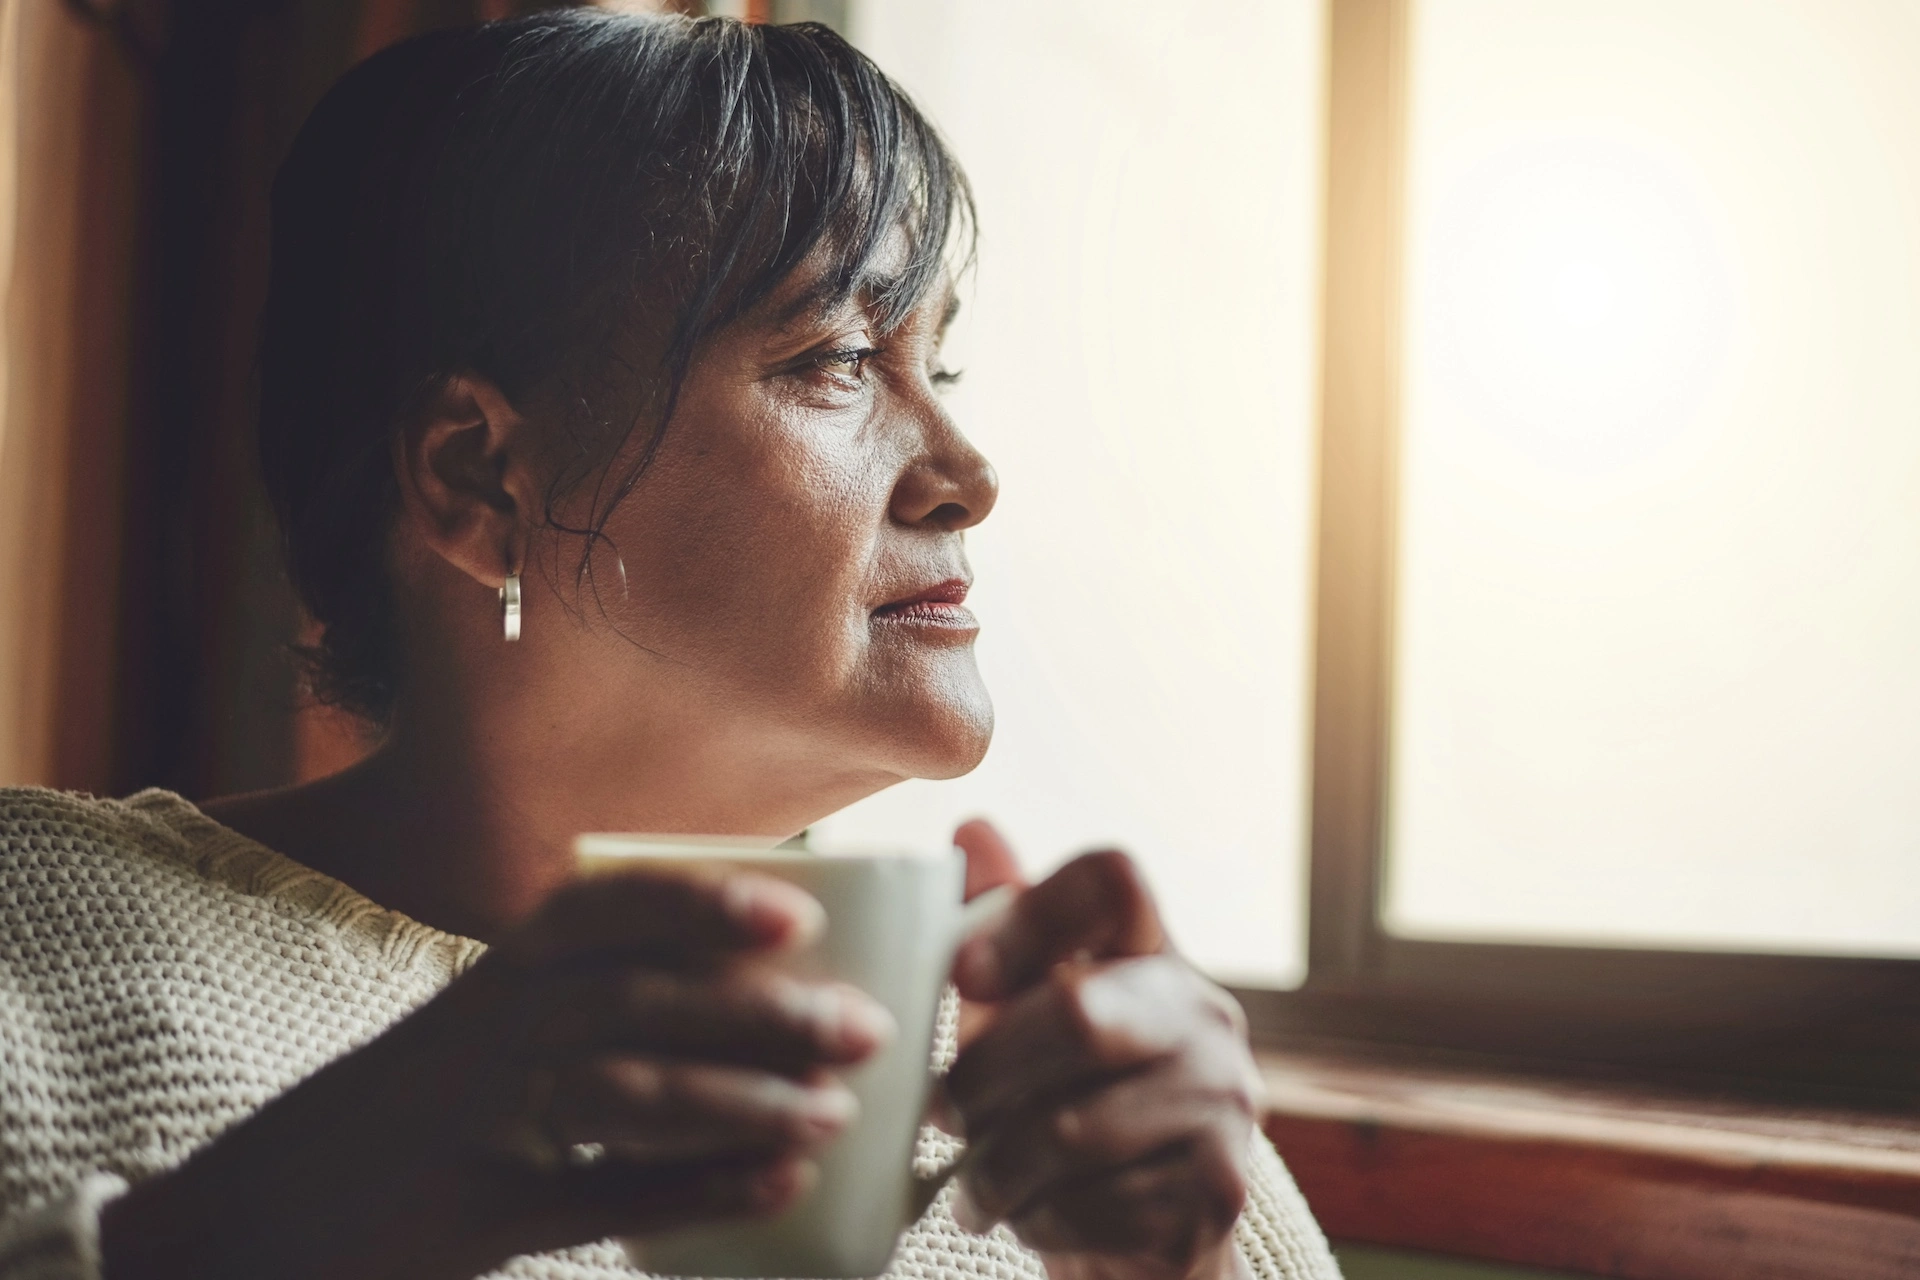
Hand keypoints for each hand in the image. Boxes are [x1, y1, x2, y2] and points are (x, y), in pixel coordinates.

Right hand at [101, 866, 892, 1279]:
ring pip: (623, 1095)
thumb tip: (735, 990)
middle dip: (759, 1009)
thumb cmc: (398, 1120)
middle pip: (635, 1000)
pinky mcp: (468, 1215)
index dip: (697, 900)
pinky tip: (776, 1186)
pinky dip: (695, 1192)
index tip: (795, 906)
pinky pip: (596, 1198)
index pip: (599, 910)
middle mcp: (481, 1030)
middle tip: (866, 1025)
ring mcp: (471, 1123)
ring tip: (836, 1110)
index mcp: (490, 976)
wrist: (245, 1227)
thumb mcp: (472, 1038)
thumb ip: (575, 1006)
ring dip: (742, 1100)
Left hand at [943, 822, 1261, 1279]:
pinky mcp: (1215, 1193)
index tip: (962, 974)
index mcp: (1155, 952)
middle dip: (984, 1074)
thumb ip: (1001, 927)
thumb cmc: (1066, 1102)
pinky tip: (1028, 1215)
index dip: (1026, 914)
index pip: (1111, 878)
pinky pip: (1088, 1207)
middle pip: (1077, 1012)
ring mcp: (1223, 1105)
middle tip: (943, 1111)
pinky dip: (1033, 1220)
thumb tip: (972, 827)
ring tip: (974, 1182)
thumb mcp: (1030, 1010)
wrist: (1142, 1237)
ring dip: (993, 1166)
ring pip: (1068, 1130)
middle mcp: (1206, 1015)